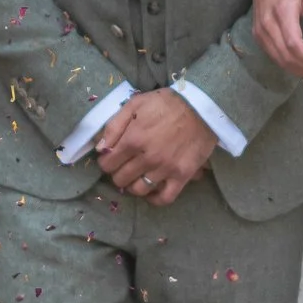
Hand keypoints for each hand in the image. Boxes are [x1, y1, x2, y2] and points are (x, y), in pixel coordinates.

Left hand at [95, 90, 219, 205]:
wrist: (202, 106)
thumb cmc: (167, 103)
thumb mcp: (135, 104)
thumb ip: (114, 126)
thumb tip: (100, 149)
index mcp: (133, 139)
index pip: (107, 164)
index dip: (106, 162)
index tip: (111, 158)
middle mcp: (147, 158)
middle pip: (120, 179)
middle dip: (117, 173)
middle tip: (123, 166)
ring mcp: (165, 169)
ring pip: (138, 190)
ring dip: (132, 186)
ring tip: (136, 177)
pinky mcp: (182, 176)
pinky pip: (164, 198)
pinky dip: (154, 199)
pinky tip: (151, 192)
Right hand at [252, 0, 302, 78]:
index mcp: (283, 13)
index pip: (295, 46)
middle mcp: (267, 25)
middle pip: (287, 57)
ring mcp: (259, 31)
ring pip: (278, 59)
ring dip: (297, 69)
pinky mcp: (257, 34)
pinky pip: (272, 54)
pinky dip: (286, 63)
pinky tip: (299, 64)